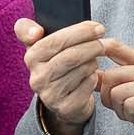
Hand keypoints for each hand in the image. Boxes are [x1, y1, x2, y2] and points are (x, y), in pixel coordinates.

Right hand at [14, 18, 105, 134]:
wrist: (61, 99)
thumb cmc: (54, 64)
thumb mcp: (39, 45)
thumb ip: (28, 29)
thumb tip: (35, 32)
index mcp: (31, 57)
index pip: (55, 40)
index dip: (79, 32)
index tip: (97, 27)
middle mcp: (37, 77)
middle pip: (72, 56)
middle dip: (93, 45)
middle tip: (104, 42)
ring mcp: (51, 94)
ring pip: (82, 70)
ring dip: (94, 61)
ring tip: (95, 58)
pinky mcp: (66, 107)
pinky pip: (88, 85)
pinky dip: (94, 77)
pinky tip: (92, 75)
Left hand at [97, 39, 133, 134]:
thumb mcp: (130, 95)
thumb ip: (114, 82)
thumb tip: (90, 72)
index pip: (116, 46)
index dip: (98, 48)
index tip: (86, 59)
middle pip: (110, 75)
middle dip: (108, 97)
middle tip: (123, 108)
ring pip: (117, 92)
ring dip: (120, 108)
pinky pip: (128, 104)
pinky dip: (130, 115)